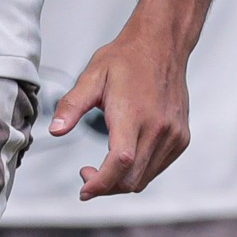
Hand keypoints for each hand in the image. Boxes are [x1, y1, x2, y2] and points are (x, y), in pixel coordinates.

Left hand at [51, 22, 191, 199]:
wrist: (161, 46)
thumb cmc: (125, 60)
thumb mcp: (91, 77)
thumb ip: (71, 106)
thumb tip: (55, 131)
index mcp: (134, 115)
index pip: (120, 163)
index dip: (101, 183)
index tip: (84, 190)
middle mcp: (158, 129)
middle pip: (132, 178)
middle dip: (106, 186)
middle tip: (86, 175)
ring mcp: (173, 135)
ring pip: (146, 177)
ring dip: (121, 181)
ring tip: (101, 169)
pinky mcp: (181, 138)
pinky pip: (158, 167)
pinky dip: (139, 171)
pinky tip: (123, 158)